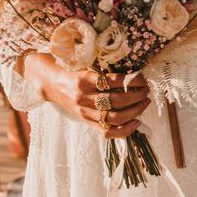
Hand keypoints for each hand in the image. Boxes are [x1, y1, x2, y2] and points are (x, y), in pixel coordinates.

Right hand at [22, 54, 149, 138]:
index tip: (143, 78)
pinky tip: (137, 122)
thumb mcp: (84, 64)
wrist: (50, 83)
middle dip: (137, 95)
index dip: (133, 80)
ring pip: (116, 117)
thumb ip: (103, 69)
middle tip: (146, 90)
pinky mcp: (87, 122)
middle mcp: (84, 97)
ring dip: (136, 110)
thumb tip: (131, 72)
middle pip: (118, 100)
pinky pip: (108, 132)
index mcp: (84, 79)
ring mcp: (85, 112)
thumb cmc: (72, 70)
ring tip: (145, 102)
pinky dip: (125, 130)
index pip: (114, 81)